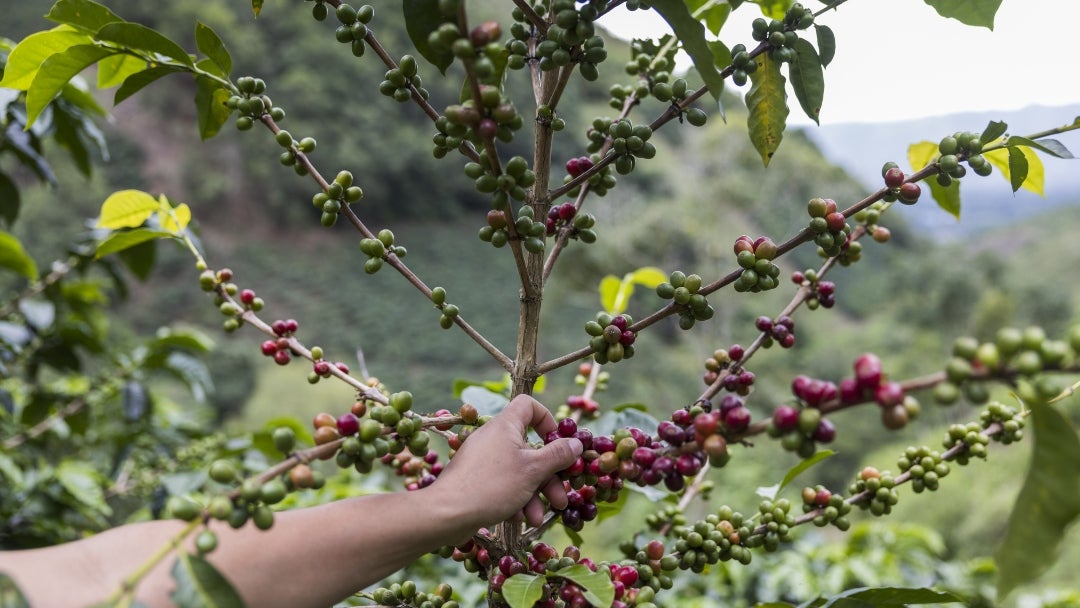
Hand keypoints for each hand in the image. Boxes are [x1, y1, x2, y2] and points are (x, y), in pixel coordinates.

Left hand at [430, 395, 582, 529]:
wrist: (447, 514)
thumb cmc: (493, 485)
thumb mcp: (533, 470)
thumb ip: (557, 455)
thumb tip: (576, 443)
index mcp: (505, 426)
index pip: (529, 405)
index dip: (547, 420)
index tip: (558, 443)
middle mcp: (493, 438)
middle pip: (530, 449)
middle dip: (548, 476)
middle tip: (560, 498)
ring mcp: (483, 460)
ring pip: (518, 472)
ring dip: (533, 495)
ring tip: (538, 518)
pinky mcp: (475, 480)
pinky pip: (502, 484)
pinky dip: (513, 500)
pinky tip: (516, 519)